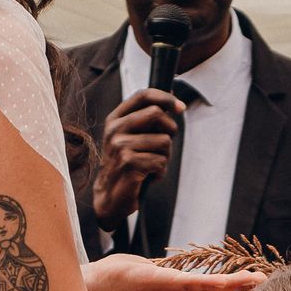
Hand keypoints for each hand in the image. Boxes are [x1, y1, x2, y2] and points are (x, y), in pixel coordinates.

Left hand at [86, 257, 262, 290]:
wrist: (95, 283)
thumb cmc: (117, 277)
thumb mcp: (146, 270)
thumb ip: (162, 271)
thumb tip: (168, 268)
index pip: (209, 287)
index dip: (232, 284)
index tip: (254, 280)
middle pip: (215, 288)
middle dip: (241, 285)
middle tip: (265, 281)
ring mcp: (171, 290)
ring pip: (207, 287)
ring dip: (232, 284)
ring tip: (255, 280)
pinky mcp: (161, 282)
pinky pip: (191, 282)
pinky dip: (211, 283)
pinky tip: (225, 281)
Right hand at [92, 88, 182, 222]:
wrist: (110, 195)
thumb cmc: (127, 164)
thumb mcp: (132, 137)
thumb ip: (148, 120)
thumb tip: (175, 104)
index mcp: (116, 119)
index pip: (143, 95)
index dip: (165, 97)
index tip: (180, 107)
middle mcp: (115, 129)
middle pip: (156, 113)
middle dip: (169, 130)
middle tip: (163, 147)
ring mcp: (120, 146)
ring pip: (164, 140)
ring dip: (165, 155)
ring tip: (152, 164)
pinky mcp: (129, 163)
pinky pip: (161, 161)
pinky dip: (161, 171)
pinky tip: (149, 176)